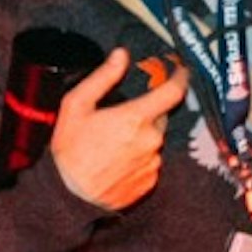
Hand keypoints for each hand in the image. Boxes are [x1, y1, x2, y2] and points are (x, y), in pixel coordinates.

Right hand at [46, 47, 187, 210]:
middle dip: (146, 113)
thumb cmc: (70, 151)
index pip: (173, 92)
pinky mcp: (150, 182)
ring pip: (155, 141)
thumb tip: (121, 55)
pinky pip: (151, 162)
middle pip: (160, 117)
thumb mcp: (76, 106)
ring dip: (141, 137)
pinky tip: (117, 161)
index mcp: (135, 118)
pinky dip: (139, 158)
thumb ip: (103, 78)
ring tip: (113, 145)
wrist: (69, 196)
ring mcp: (153, 163)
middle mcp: (151, 140)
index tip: (181, 71)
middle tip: (120, 120)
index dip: (180, 77)